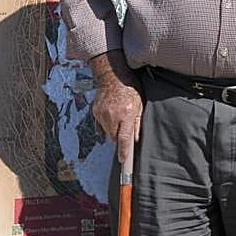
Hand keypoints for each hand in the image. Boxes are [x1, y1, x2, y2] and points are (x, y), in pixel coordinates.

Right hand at [89, 50, 143, 166]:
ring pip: (106, 133)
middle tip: (124, 128)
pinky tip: (110, 116)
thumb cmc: (130, 87)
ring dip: (112, 131)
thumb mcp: (140, 103)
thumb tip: (135, 139)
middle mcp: (113, 115)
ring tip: (118, 118)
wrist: (112, 74)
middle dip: (119, 138)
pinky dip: (105, 125)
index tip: (123, 161)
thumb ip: (137, 123)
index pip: (124, 139)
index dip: (123, 152)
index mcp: (126, 114)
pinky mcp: (95, 111)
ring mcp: (102, 114)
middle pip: (114, 138)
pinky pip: (99, 126)